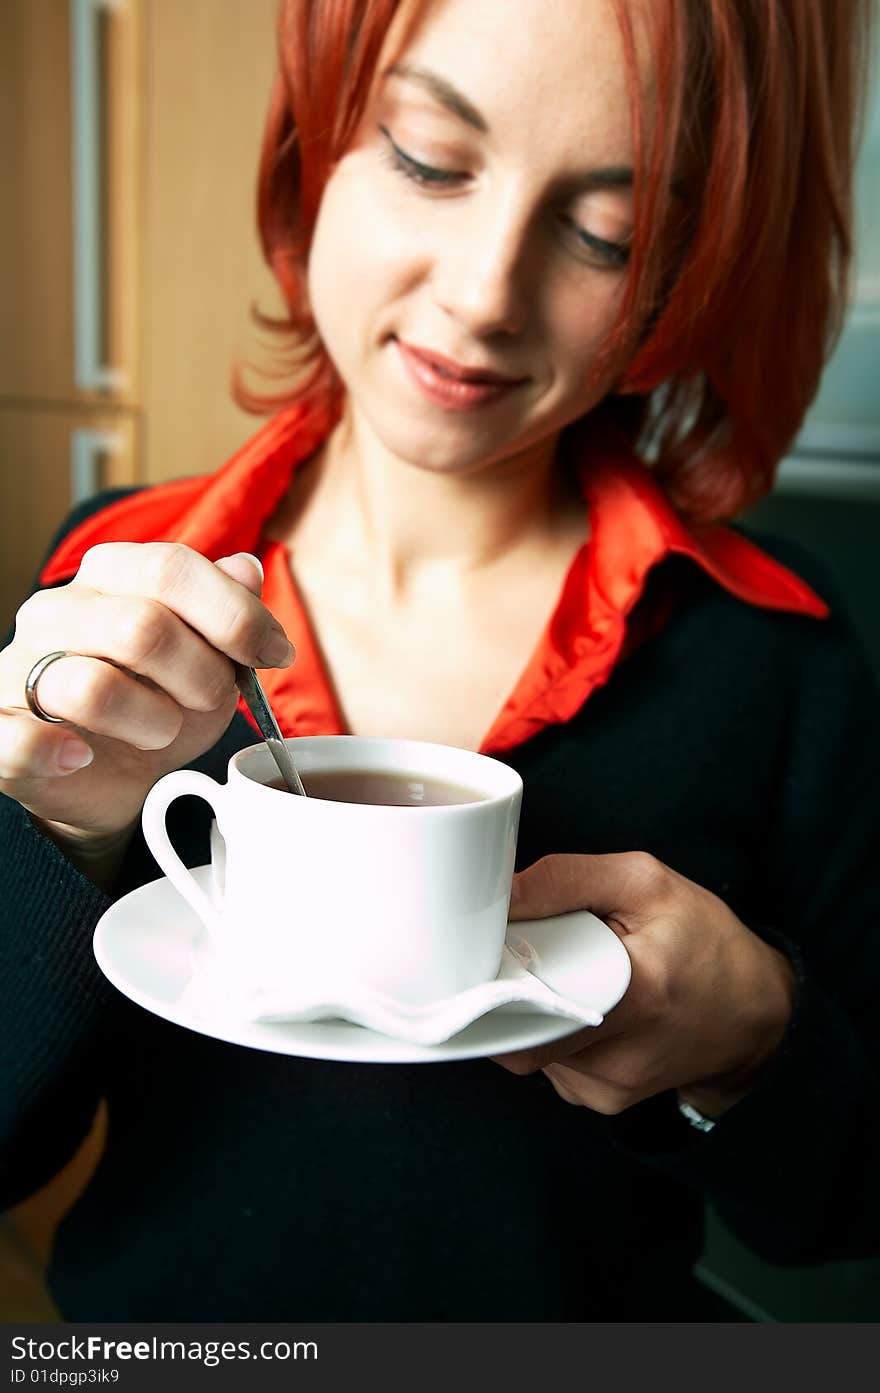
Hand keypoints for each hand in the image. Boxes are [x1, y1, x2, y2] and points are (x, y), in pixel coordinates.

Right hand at [0, 546, 292, 862]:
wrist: (109, 774)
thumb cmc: (158, 701)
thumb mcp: (207, 654)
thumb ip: (226, 607)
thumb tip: (247, 568)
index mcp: (108, 576)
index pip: (171, 568)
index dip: (236, 615)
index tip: (275, 653)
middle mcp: (56, 611)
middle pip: (143, 627)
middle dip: (203, 676)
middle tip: (214, 700)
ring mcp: (20, 669)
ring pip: (94, 688)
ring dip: (154, 722)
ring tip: (161, 732)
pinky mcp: (0, 731)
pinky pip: (18, 742)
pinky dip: (56, 753)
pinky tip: (82, 758)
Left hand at [495, 853, 794, 1118]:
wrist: (755, 1011)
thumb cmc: (705, 940)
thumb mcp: (645, 883)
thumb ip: (567, 879)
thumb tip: (502, 894)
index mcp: (636, 995)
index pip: (527, 1008)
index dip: (496, 981)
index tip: (492, 952)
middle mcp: (620, 1056)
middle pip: (517, 1029)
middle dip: (511, 991)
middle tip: (538, 954)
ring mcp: (609, 1086)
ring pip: (529, 1046)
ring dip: (535, 1010)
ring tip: (575, 977)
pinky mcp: (604, 1099)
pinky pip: (550, 1062)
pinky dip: (553, 1031)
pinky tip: (586, 1005)